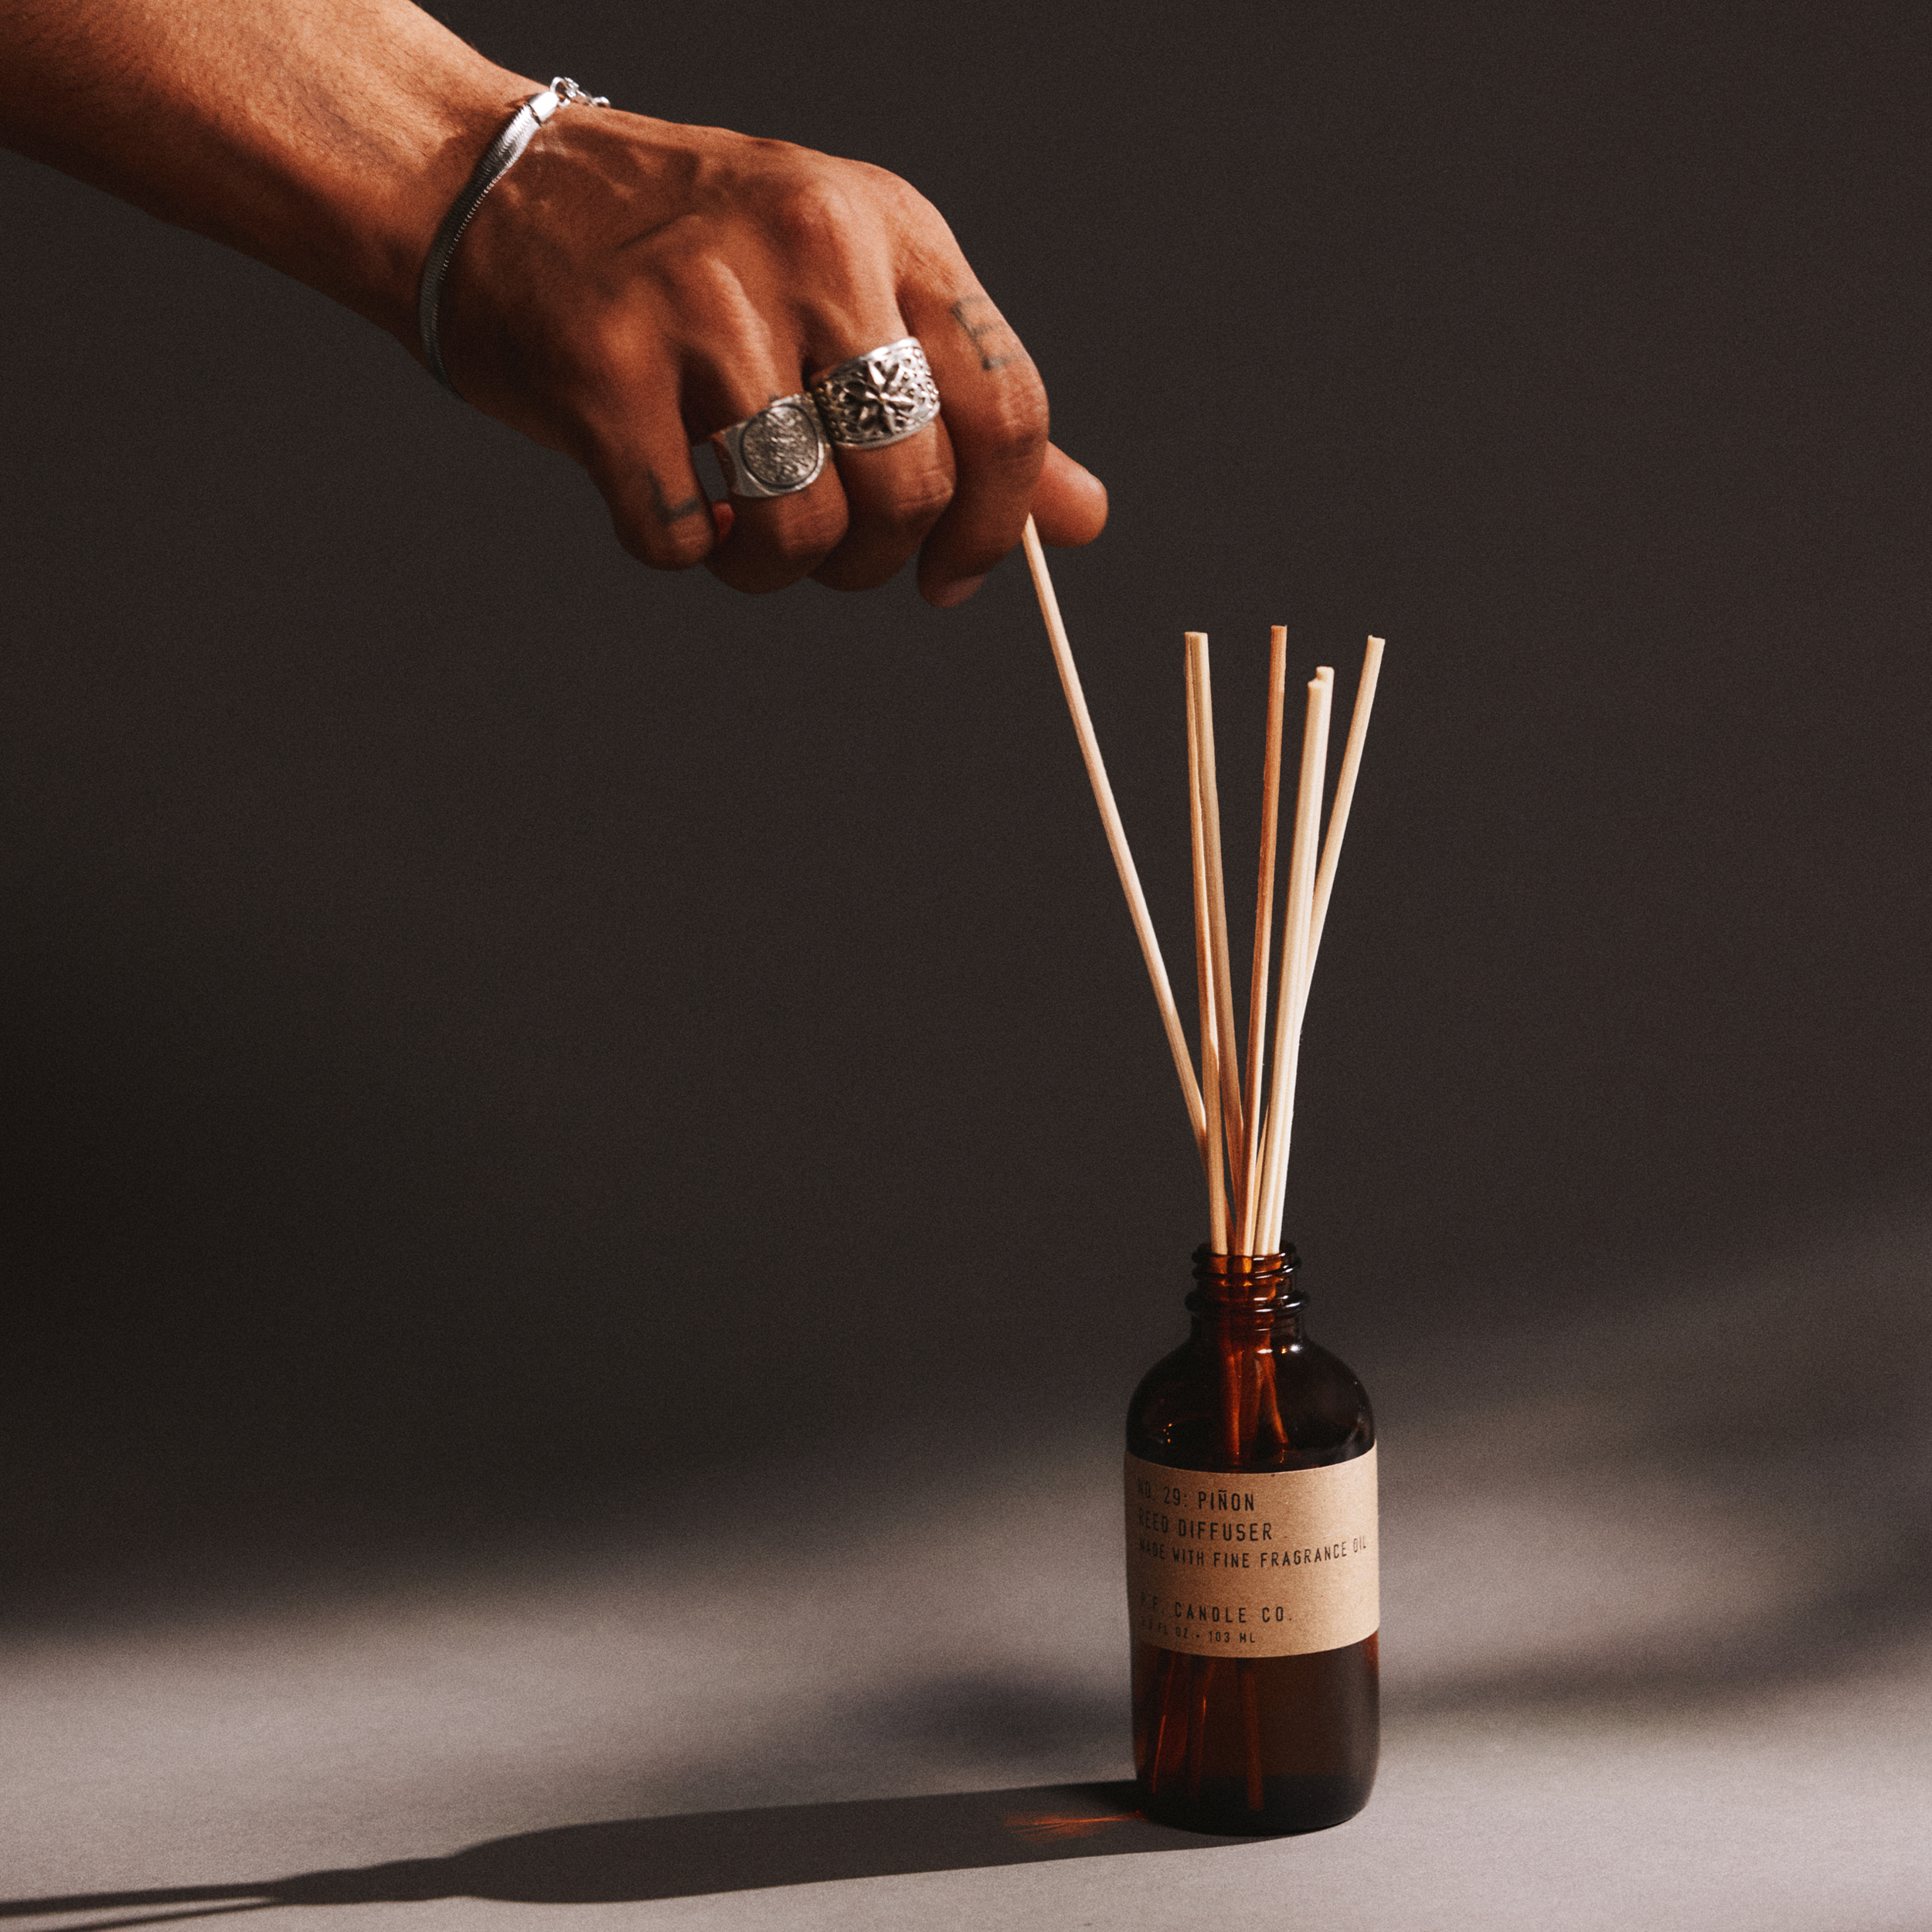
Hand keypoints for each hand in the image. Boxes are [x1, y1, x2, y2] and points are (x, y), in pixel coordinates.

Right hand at [436, 108, 1107, 604]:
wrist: (489, 185)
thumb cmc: (690, 259)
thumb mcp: (854, 291)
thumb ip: (965, 404)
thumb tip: (1083, 518)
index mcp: (893, 229)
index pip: (1007, 410)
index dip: (994, 527)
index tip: (952, 577)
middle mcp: (811, 248)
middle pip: (910, 486)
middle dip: (877, 560)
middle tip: (827, 551)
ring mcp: (703, 302)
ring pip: (803, 525)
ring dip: (776, 571)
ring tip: (743, 535)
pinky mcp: (603, 366)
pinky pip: (681, 536)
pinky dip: (683, 553)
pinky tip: (672, 506)